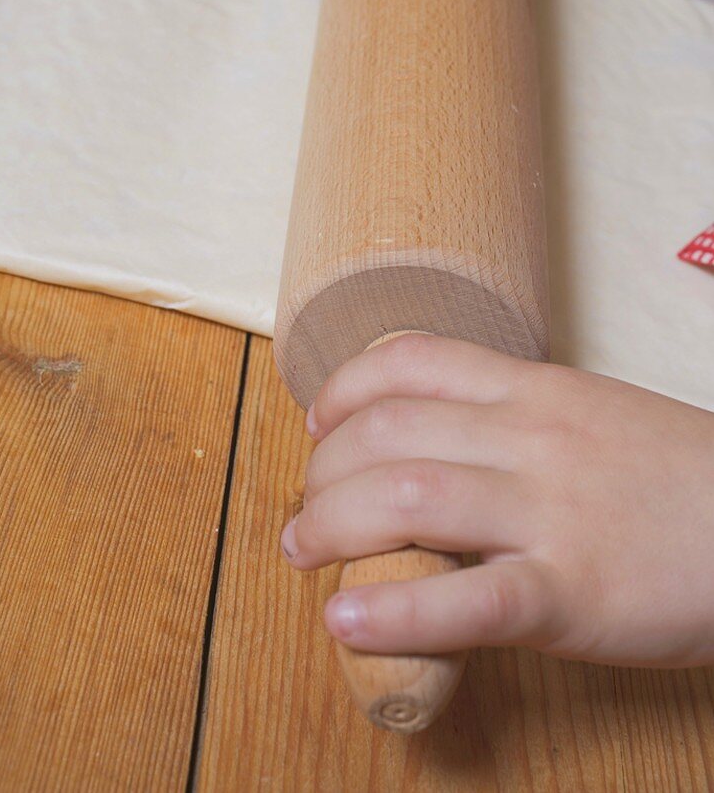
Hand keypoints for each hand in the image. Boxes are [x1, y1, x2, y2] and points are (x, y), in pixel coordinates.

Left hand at [281, 334, 713, 667]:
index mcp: (537, 389)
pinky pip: (468, 598)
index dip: (345, 389)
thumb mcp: (592, 414)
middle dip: (323, 472)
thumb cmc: (676, 477)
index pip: (412, 361)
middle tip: (306, 509)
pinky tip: (345, 620)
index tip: (320, 423)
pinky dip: (395, 611)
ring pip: (409, 496)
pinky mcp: (572, 591)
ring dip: (331, 525)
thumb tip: (433, 439)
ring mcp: (551, 512)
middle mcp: (534, 437)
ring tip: (303, 553)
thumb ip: (514, 417)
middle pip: (389, 432)